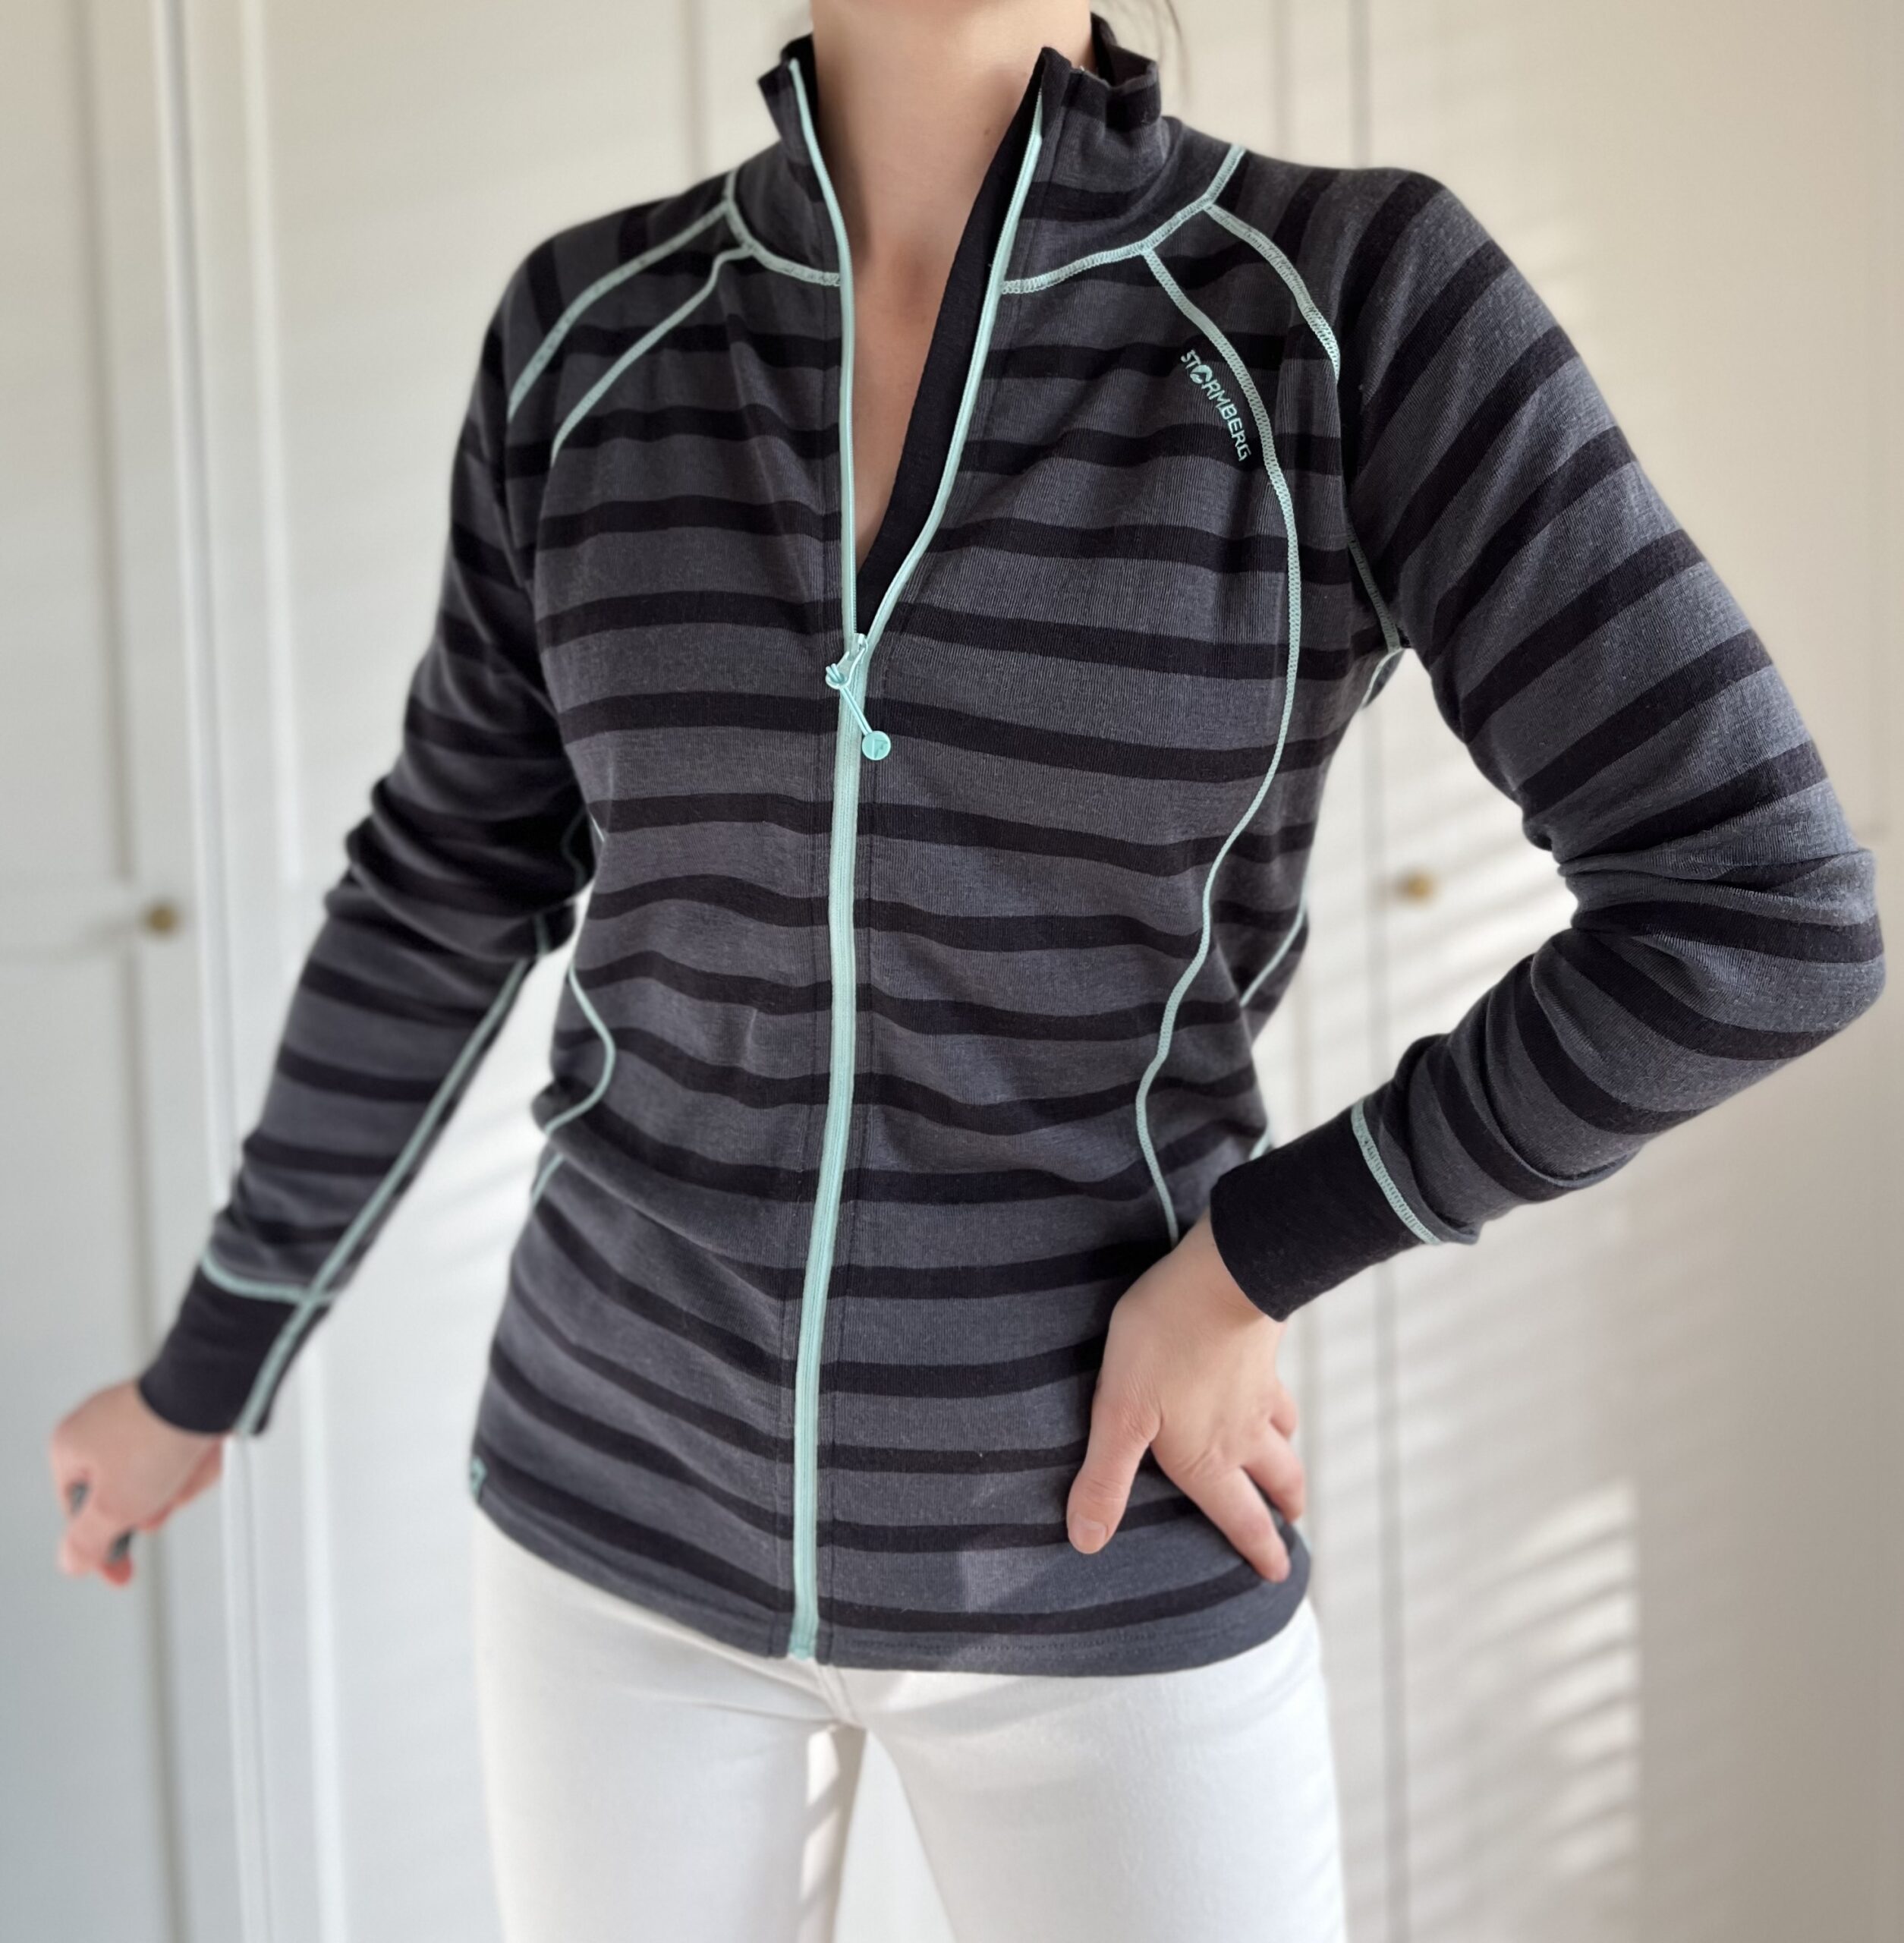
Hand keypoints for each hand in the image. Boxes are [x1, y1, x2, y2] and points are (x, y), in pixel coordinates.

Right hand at [49, 1381, 223, 1585]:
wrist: (210, 1391)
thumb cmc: (157, 1434)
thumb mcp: (113, 1505)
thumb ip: (88, 1540)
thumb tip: (73, 1562)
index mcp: (71, 1445)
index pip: (79, 1512)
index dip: (103, 1544)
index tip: (121, 1571)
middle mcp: (102, 1428)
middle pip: (124, 1494)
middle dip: (150, 1504)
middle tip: (159, 1497)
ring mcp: (142, 1418)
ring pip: (161, 1477)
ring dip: (179, 1484)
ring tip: (185, 1469)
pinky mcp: (179, 1414)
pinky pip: (186, 1455)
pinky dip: (197, 1463)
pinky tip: (203, 1456)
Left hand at [1068, 1213, 1303, 1580]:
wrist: (1222, 1276)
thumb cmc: (1163, 1343)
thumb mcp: (1120, 1414)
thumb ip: (1106, 1478)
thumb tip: (1088, 1542)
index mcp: (1208, 1457)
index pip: (1239, 1516)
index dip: (1259, 1549)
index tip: (1281, 1576)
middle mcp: (1243, 1432)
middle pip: (1276, 1481)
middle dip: (1284, 1510)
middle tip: (1292, 1525)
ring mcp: (1259, 1391)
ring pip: (1284, 1437)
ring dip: (1288, 1461)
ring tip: (1288, 1471)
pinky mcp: (1263, 1351)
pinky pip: (1278, 1390)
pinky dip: (1281, 1406)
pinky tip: (1271, 1394)